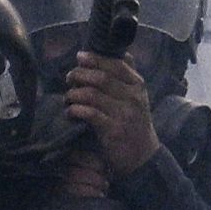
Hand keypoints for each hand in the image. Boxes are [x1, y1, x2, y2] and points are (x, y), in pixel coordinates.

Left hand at [59, 49, 162, 178]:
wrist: (143, 156)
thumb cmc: (134, 123)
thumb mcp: (137, 98)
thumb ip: (126, 76)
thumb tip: (116, 53)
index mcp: (138, 85)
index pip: (115, 64)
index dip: (95, 58)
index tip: (80, 57)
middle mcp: (132, 97)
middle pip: (100, 77)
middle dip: (80, 75)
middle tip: (69, 78)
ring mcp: (124, 114)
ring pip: (92, 95)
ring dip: (74, 94)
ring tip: (68, 97)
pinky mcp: (113, 130)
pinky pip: (89, 114)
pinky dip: (75, 110)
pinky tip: (70, 112)